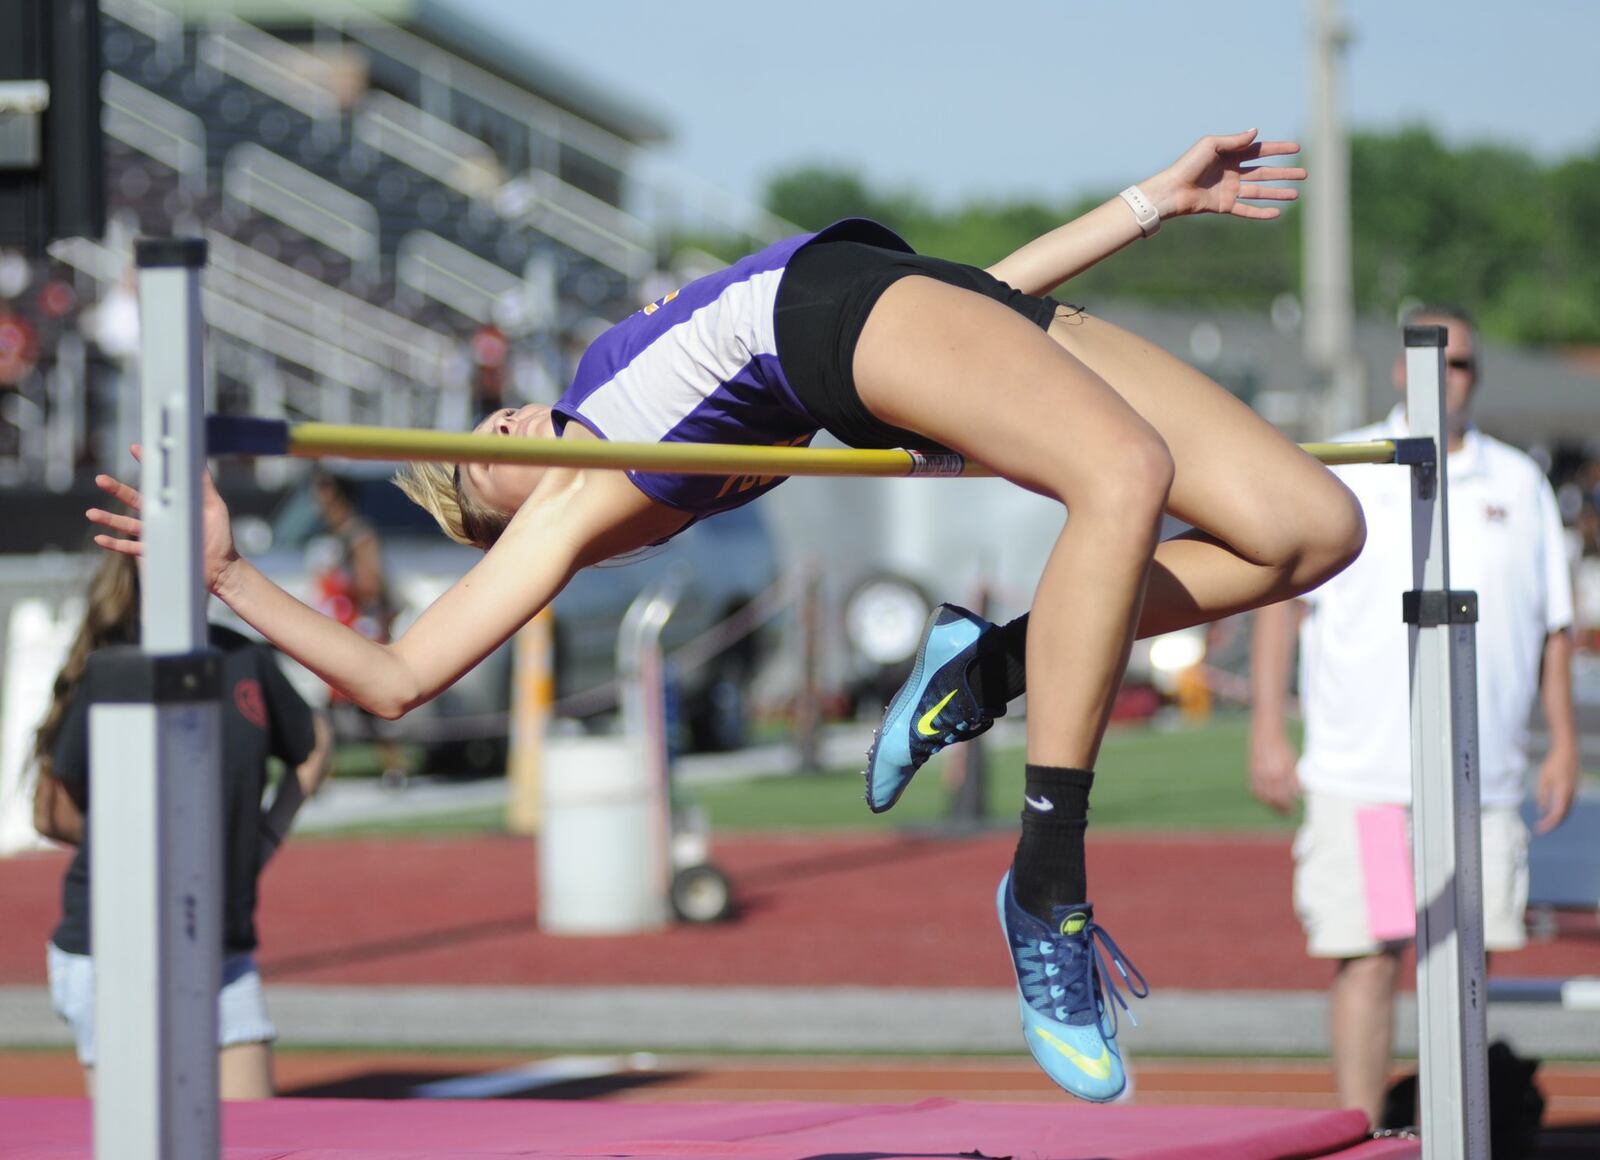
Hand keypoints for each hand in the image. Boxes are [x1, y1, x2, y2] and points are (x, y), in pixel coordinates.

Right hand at [87, 445, 240, 591]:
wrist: (222, 568)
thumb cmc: (220, 536)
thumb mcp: (213, 505)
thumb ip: (203, 485)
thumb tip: (198, 460)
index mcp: (173, 504)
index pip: (156, 482)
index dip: (146, 464)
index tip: (135, 448)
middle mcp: (161, 517)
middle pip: (134, 501)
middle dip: (116, 490)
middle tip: (99, 479)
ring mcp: (156, 535)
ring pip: (127, 526)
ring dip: (109, 519)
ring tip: (90, 513)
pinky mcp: (155, 553)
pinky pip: (131, 548)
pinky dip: (115, 545)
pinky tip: (99, 539)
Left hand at [1142, 129, 1305, 221]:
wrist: (1173, 190)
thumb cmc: (1188, 164)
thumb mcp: (1211, 145)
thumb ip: (1235, 140)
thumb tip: (1256, 131)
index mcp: (1230, 155)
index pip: (1260, 151)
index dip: (1278, 149)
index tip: (1297, 148)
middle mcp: (1232, 172)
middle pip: (1264, 172)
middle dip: (1284, 173)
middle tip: (1305, 174)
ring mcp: (1229, 190)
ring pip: (1259, 192)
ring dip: (1278, 193)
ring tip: (1296, 194)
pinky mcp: (1224, 206)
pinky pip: (1247, 210)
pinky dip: (1261, 212)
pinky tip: (1277, 213)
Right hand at [1249, 726, 1301, 814]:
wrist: (1266, 732)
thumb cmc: (1281, 746)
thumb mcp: (1291, 761)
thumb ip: (1294, 778)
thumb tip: (1298, 793)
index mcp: (1282, 772)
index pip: (1285, 796)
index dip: (1288, 806)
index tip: (1291, 810)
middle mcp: (1270, 775)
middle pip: (1274, 799)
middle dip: (1280, 808)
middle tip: (1285, 812)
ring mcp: (1259, 774)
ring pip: (1263, 796)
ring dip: (1270, 804)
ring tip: (1275, 806)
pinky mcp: (1252, 771)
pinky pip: (1254, 789)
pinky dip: (1259, 796)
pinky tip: (1265, 797)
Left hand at [1533, 746, 1578, 833]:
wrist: (1567, 752)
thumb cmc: (1553, 764)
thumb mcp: (1543, 780)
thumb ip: (1542, 796)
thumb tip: (1542, 811)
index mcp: (1564, 793)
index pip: (1557, 814)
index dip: (1549, 824)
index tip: (1539, 829)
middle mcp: (1571, 795)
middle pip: (1563, 816)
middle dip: (1552, 824)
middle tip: (1540, 829)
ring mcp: (1574, 793)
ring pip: (1566, 812)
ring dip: (1556, 819)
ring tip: (1544, 824)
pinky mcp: (1573, 790)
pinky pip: (1568, 806)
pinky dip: (1560, 812)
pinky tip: (1551, 813)